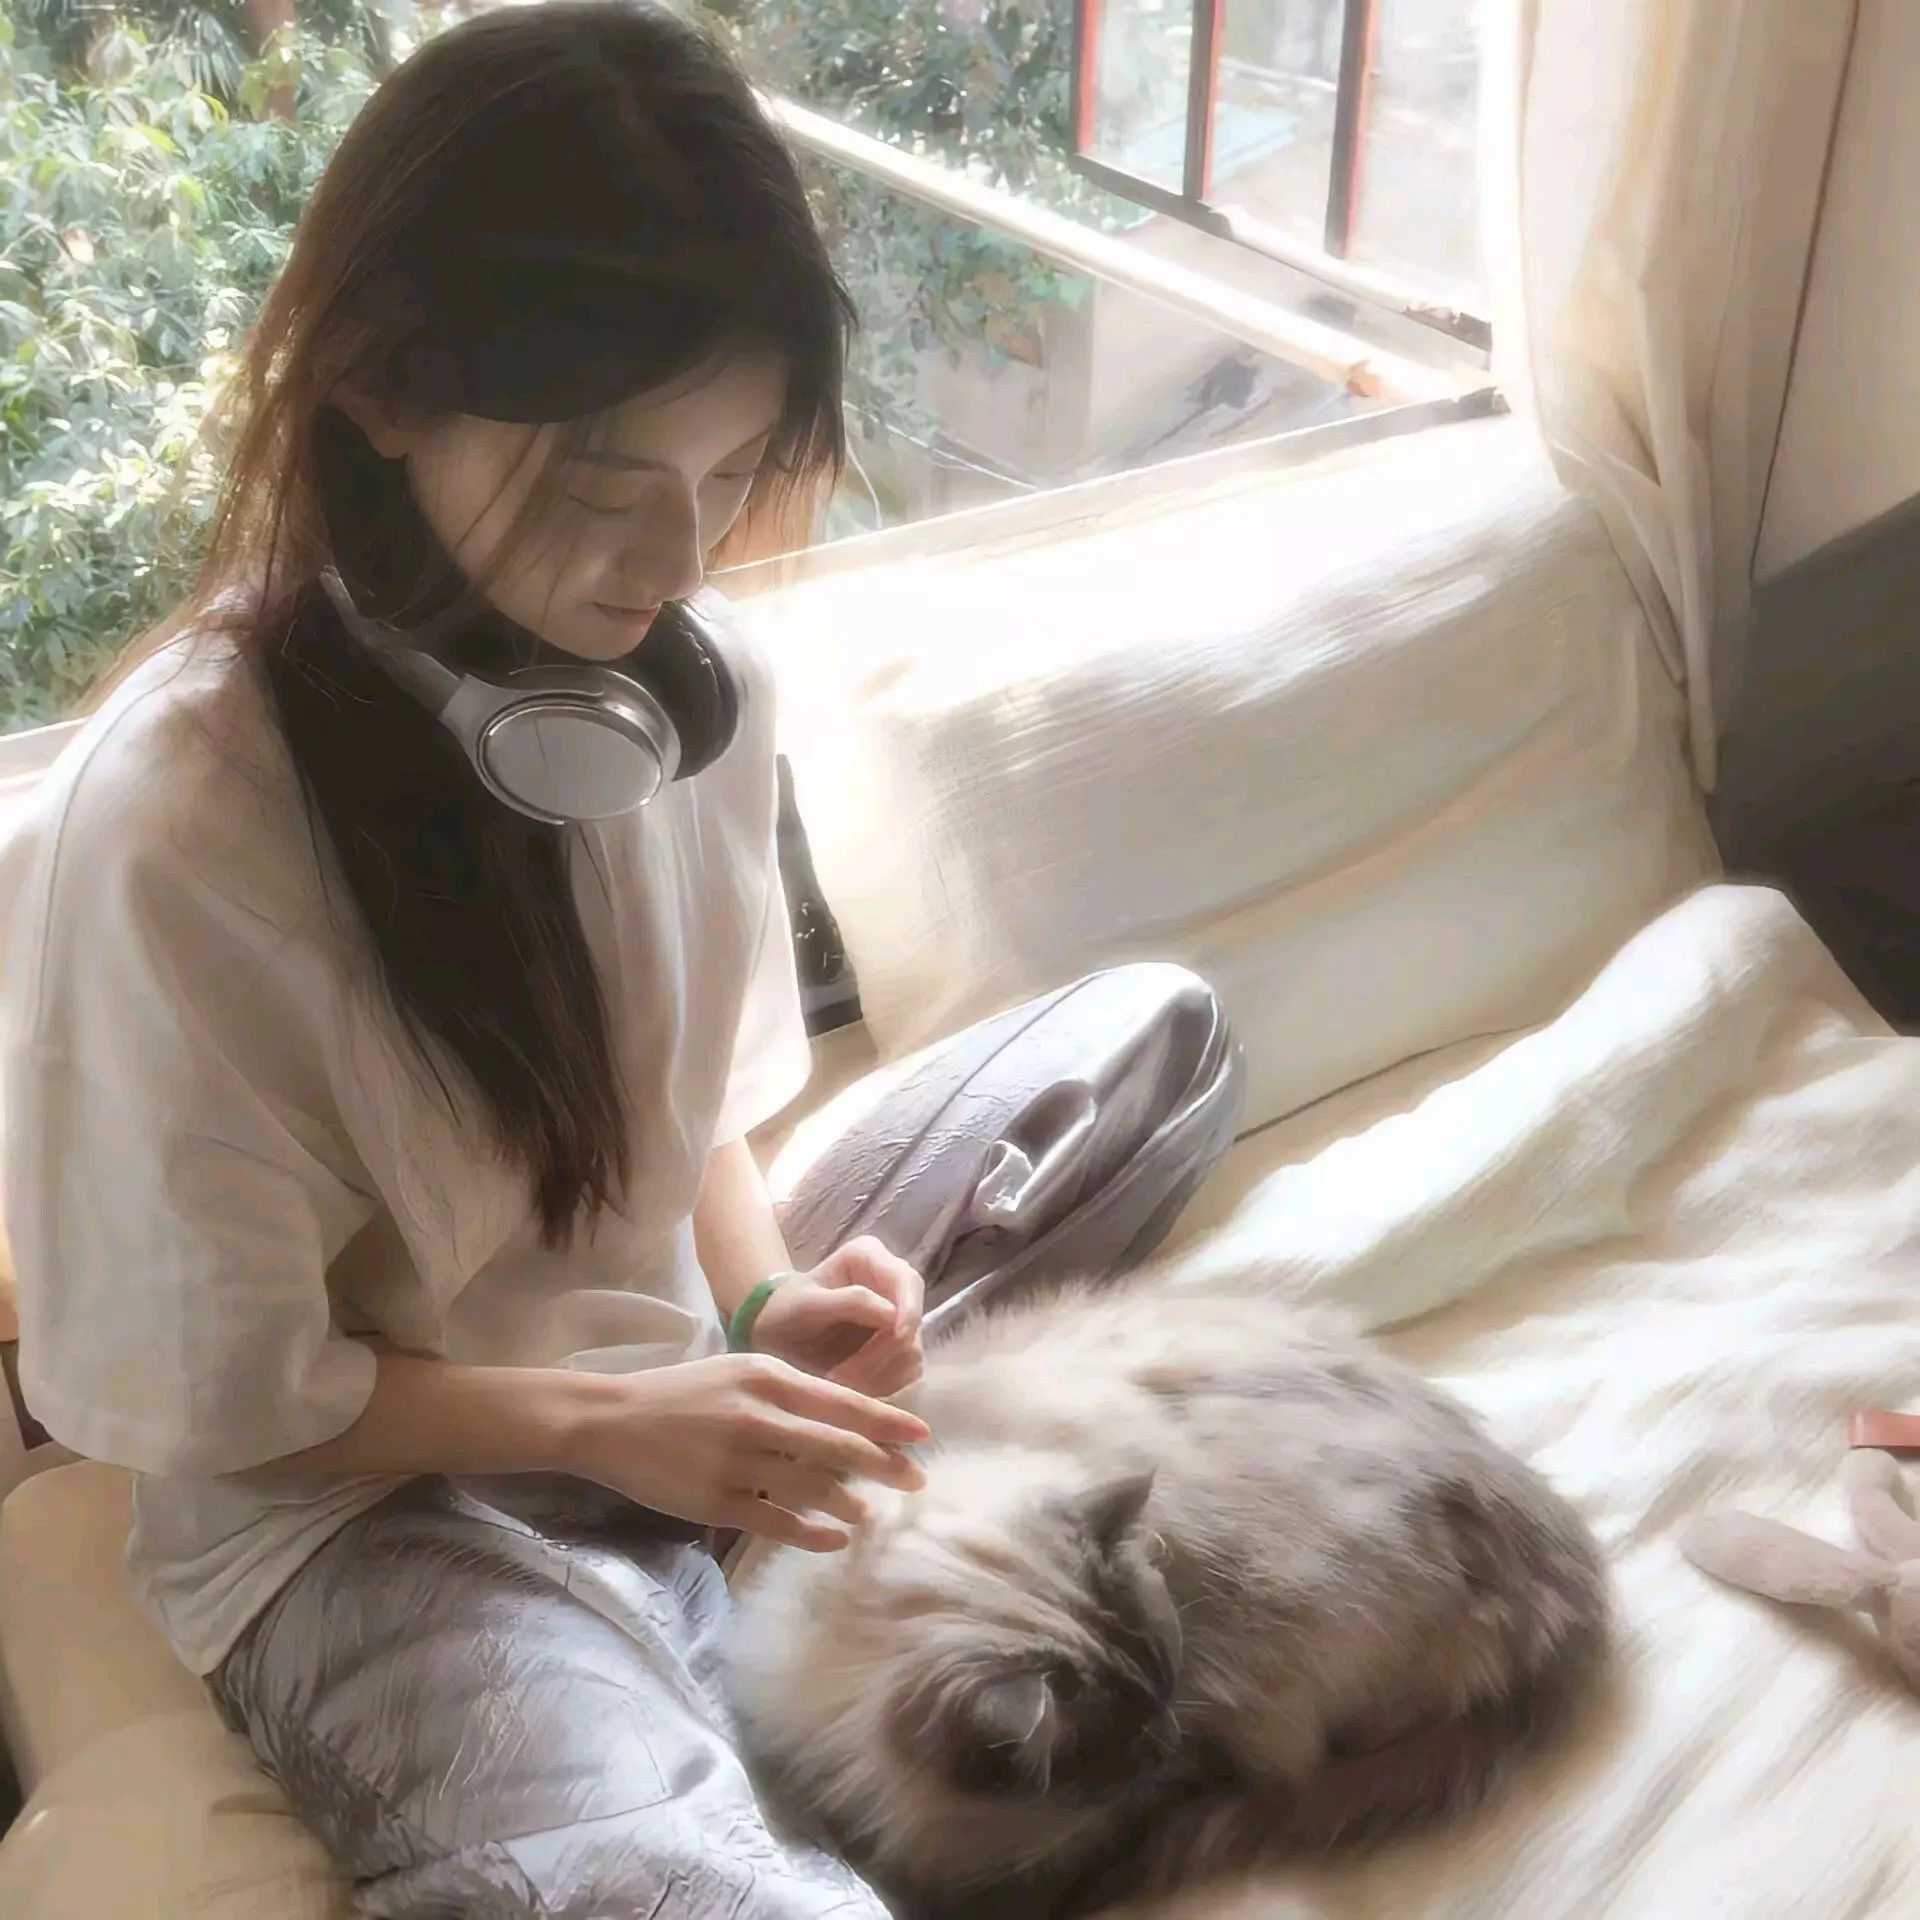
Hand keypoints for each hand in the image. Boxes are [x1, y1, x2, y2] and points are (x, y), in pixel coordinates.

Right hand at [566, 1352, 929, 1552]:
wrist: (610, 1419)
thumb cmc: (683, 1393)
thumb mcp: (740, 1372)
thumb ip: (789, 1392)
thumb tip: (845, 1418)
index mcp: (767, 1377)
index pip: (843, 1402)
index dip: (888, 1422)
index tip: (923, 1435)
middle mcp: (758, 1416)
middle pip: (839, 1446)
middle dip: (886, 1465)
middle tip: (917, 1480)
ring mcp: (737, 1461)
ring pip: (814, 1487)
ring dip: (851, 1502)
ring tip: (873, 1514)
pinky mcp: (716, 1500)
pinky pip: (779, 1522)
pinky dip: (814, 1533)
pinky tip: (835, 1538)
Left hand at [750, 1237, 925, 1395]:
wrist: (776, 1335)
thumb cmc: (785, 1311)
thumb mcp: (806, 1304)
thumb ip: (848, 1302)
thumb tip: (892, 1315)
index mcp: (869, 1257)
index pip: (907, 1281)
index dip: (909, 1310)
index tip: (897, 1337)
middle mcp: (891, 1283)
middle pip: (913, 1321)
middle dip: (882, 1353)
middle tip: (842, 1376)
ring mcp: (898, 1318)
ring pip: (912, 1351)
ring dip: (878, 1373)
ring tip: (839, 1382)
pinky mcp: (898, 1349)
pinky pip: (905, 1372)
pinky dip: (881, 1384)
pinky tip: (851, 1385)